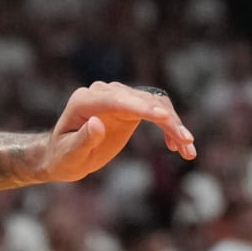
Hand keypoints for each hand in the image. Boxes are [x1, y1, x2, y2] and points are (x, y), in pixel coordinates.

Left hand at [42, 82, 196, 182]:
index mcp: (84, 101)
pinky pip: (155, 111)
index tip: (165, 117)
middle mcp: (101, 94)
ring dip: (174, 124)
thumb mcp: (70, 154)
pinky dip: (169, 126)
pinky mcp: (129, 108)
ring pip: (153, 103)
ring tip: (188, 150)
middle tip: (187, 143)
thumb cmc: (63, 157)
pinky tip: (178, 146)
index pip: (116, 100)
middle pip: (140, 100)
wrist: (63, 156)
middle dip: (166, 120)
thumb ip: (83, 139)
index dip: (141, 107)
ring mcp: (117, 98)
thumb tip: (97, 123)